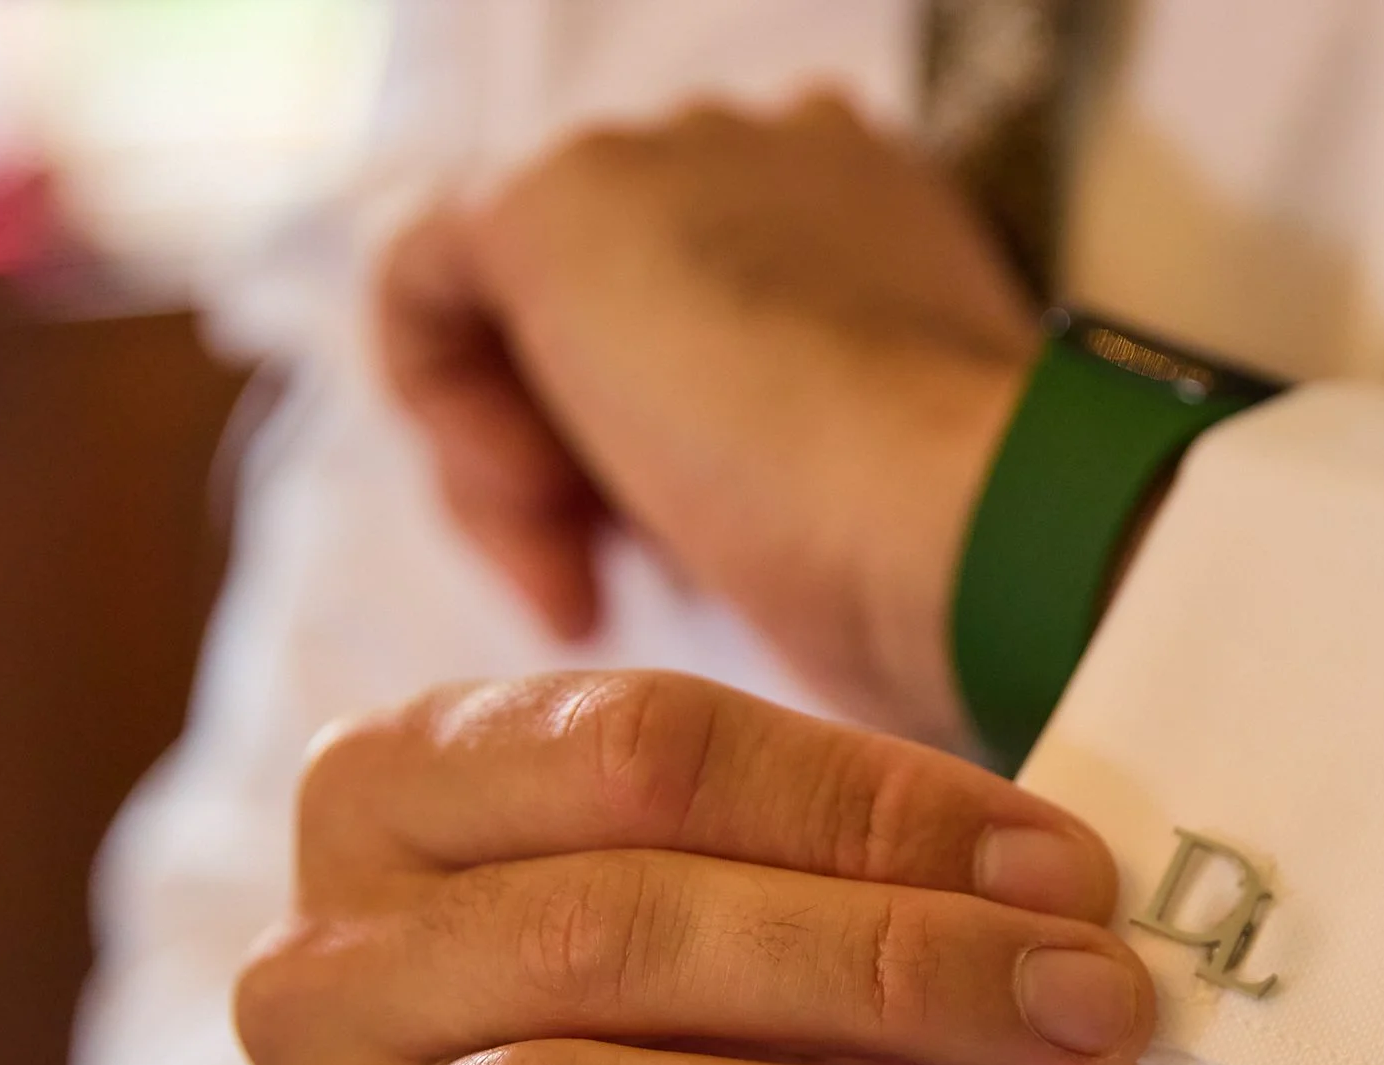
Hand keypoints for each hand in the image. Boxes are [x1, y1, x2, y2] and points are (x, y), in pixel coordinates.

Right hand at [234, 671, 1151, 1064]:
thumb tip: (1054, 911)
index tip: (1062, 875)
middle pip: (613, 933)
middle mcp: (330, 973)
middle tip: (1087, 1010)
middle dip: (892, 969)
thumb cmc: (653, 1036)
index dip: (875, 806)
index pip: (639, 750)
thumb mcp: (728, 903)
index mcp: (395, 792)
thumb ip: (853, 877)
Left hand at [376, 95, 1037, 747]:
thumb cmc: (939, 555)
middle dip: (598, 465)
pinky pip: (423, 284)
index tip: (698, 575)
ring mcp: (663, 161)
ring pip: (516, 312)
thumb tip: (710, 512)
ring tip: (587, 580)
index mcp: (866, 208)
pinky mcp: (556, 199)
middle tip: (630, 590)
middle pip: (606, 309)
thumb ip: (791, 459)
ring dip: (528, 473)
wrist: (960, 520)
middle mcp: (766, 154)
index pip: (713, 314)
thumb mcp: (867, 499)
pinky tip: (533, 501)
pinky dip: (449, 412)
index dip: (678, 455)